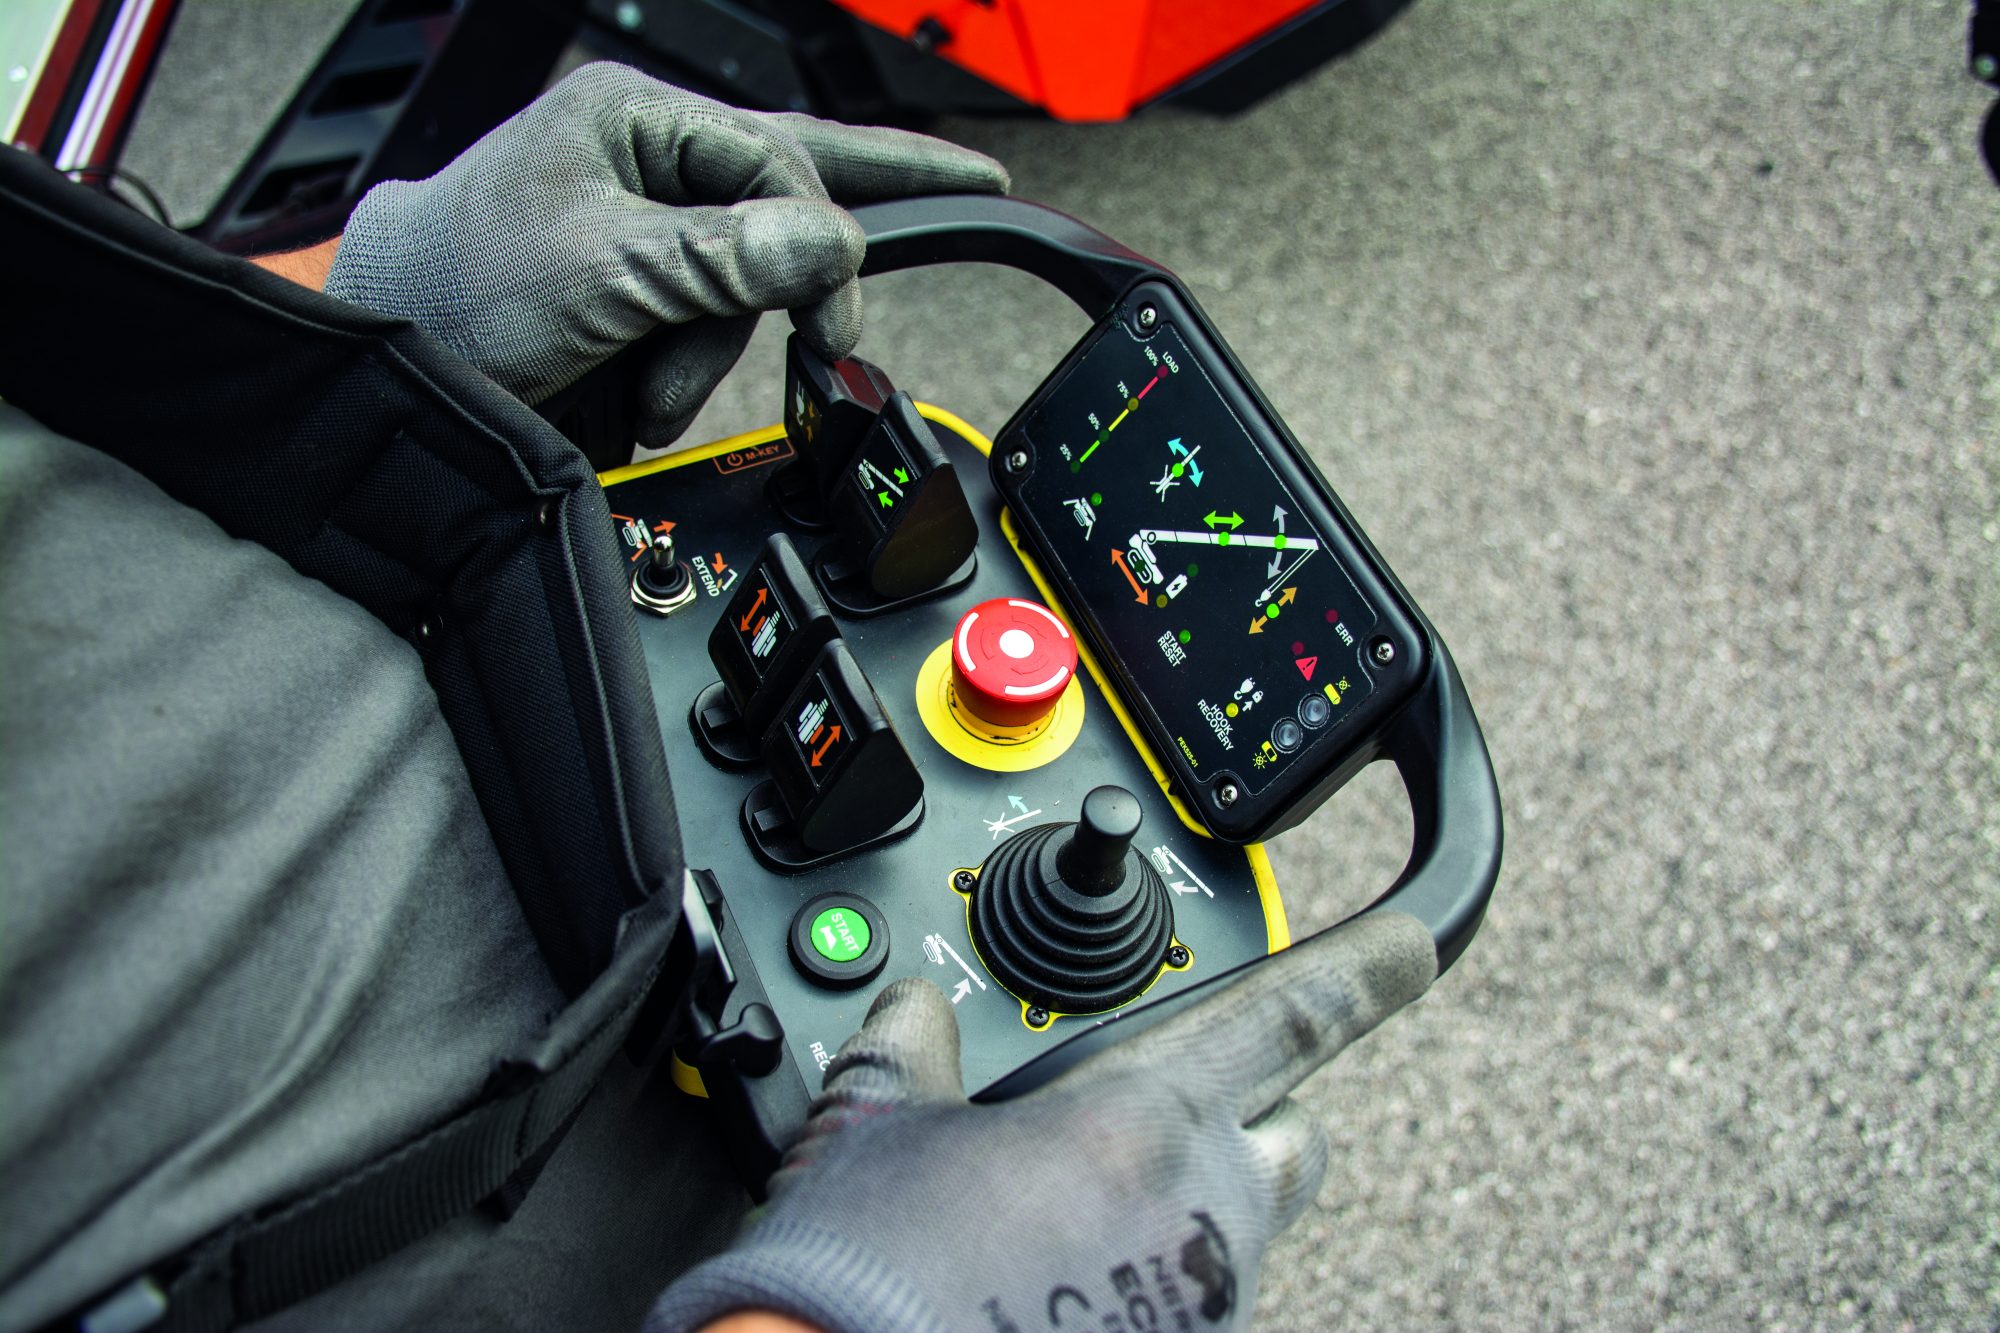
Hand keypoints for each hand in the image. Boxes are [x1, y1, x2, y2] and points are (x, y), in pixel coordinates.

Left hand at [323, 62, 1007, 445]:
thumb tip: (830, 243)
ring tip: (650, 391)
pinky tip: (646, 392)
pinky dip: (683, 372)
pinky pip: (703, 322)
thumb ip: (725, 258)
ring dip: (704, 354)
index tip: (832, 317)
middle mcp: (639, 157)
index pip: (776, 158)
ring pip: (739, 283)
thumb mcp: (605, 274)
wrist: (388, 373)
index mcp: (630, 115)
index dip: (817, 239)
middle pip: (775, 206)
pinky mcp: (631, 288)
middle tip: (850, 312)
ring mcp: (637, 224)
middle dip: (772, 291)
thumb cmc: (452, 291)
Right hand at [647, 912, 1436, 1332]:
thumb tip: (909, 1010)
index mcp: (1145, 1125)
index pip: (1294, 1016)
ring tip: (1065, 1203)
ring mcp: (1192, 1310)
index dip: (1366, 969)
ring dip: (1182, 1199)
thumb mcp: (875, 1130)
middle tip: (1184, 1101)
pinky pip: (1179, 1297)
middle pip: (1292, 1137)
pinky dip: (1138, 1271)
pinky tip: (1046, 1276)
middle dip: (1263, 1106)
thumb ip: (910, 1046)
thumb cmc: (866, 1284)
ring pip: (1233, 1227)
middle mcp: (1200, 1221)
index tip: (1415, 945)